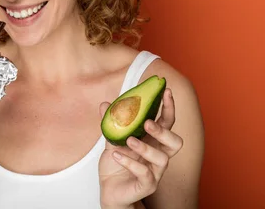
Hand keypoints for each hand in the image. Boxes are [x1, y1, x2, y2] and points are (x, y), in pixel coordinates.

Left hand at [98, 88, 183, 208]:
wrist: (109, 190)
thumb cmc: (116, 164)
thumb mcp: (112, 140)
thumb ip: (111, 123)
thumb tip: (105, 104)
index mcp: (153, 141)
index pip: (167, 123)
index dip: (169, 107)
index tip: (166, 91)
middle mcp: (158, 155)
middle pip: (175, 142)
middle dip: (163, 131)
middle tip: (147, 123)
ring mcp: (155, 171)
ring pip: (162, 159)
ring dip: (145, 147)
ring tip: (128, 140)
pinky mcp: (147, 185)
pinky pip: (145, 174)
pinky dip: (130, 163)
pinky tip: (116, 155)